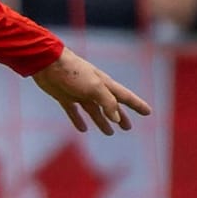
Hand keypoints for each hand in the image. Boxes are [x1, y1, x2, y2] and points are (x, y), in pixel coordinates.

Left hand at [32, 49, 151, 135]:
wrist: (48, 64)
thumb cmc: (74, 73)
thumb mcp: (95, 87)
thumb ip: (107, 102)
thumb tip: (116, 118)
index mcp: (104, 84)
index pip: (125, 97)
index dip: (137, 105)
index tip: (148, 112)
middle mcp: (94, 89)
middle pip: (111, 106)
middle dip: (120, 116)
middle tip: (128, 127)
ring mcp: (79, 93)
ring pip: (94, 110)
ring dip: (102, 121)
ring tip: (109, 133)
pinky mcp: (64, 97)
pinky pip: (74, 111)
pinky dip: (79, 120)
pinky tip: (83, 129)